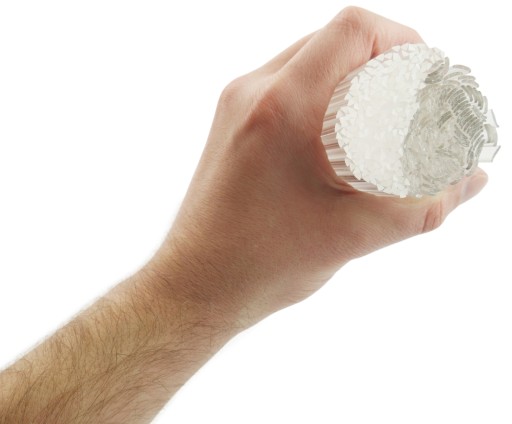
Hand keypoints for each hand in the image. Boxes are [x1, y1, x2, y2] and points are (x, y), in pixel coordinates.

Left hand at [150, 6, 487, 326]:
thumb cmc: (262, 264)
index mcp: (282, 108)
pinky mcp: (231, 121)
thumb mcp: (354, 236)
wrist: (197, 284)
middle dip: (383, 62)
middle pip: (333, 40)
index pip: (353, 30)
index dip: (403, 41)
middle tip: (410, 102)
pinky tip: (338, 132)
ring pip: (308, 59)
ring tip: (378, 118)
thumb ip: (424, 206)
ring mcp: (236, 104)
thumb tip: (469, 180)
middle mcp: (253, 92)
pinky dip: (322, 92)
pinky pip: (285, 83)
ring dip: (351, 76)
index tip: (425, 78)